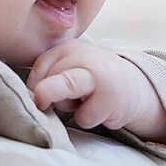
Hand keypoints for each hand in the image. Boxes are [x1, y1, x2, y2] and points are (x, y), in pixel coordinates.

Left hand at [27, 39, 165, 143]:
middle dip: (53, 97)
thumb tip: (31, 98)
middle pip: (48, 80)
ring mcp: (98, 75)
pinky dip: (88, 119)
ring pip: (63, 88)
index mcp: (69, 47)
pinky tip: (101, 108)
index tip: (49, 90)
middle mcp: (84, 55)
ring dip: (69, 106)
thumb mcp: (68, 70)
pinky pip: (82, 118)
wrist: (133, 89)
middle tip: (71, 96)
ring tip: (86, 100)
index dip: (39, 85)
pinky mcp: (110, 99)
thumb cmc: (91, 82)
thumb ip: (47, 76)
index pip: (39, 67)